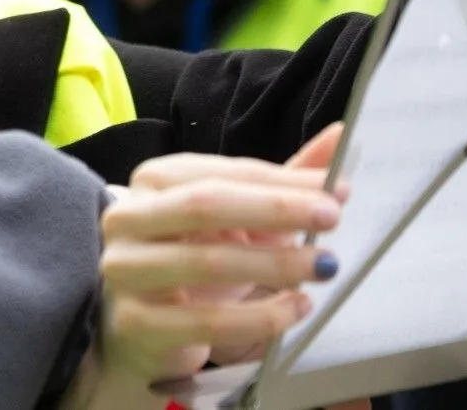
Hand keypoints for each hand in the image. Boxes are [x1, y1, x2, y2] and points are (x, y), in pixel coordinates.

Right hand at [96, 126, 346, 389]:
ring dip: (275, 264)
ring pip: (206, 262)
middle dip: (276, 208)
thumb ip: (281, 183)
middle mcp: (128, 218)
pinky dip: (260, 316)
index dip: (281, 181)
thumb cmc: (191, 261)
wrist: (137, 329)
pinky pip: (206, 321)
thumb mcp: (236, 221)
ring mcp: (125, 270)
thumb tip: (341, 137)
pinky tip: (297, 308)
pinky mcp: (135, 322)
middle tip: (332, 217)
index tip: (336, 189)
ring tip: (324, 266)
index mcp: (153, 181)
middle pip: (205, 205)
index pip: (222, 173)